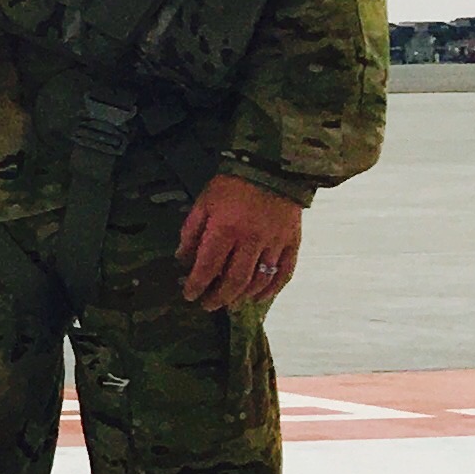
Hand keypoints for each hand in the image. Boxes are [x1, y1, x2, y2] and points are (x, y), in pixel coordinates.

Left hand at [176, 170, 305, 311]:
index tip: (189, 295)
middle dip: (218, 297)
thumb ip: (191, 232)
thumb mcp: (203, 203)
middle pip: (234, 280)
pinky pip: (284, 273)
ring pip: (258, 280)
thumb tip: (182, 259)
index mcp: (225, 229)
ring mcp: (274, 243)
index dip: (197, 285)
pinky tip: (259, 297)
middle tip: (208, 305)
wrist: (272, 168)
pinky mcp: (292, 243)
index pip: (208, 266)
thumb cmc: (232, 185)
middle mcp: (251, 241)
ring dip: (243, 297)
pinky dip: (272, 289)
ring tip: (231, 304)